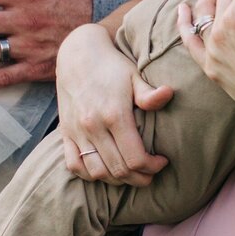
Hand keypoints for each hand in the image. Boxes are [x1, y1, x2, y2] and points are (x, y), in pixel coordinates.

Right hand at [55, 23, 170, 185]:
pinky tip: (105, 171)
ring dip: (117, 180)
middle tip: (151, 173)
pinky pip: (75, 165)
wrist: (77, 55)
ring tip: (131, 173)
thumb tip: (168, 94)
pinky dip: (90, 174)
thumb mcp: (134, 75)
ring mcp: (77, 132)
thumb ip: (149, 93)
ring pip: (97, 172)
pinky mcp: (66, 133)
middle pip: (118, 170)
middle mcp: (93, 126)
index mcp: (114, 115)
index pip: (135, 158)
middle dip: (139, 177)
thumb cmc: (112, 66)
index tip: (162, 161)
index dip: (152, 167)